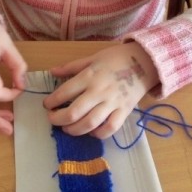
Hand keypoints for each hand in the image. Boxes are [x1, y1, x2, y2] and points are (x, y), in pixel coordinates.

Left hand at [43, 42, 158, 138]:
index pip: (64, 92)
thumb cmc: (116, 58)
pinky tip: (91, 132)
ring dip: (74, 130)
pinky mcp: (124, 111)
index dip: (51, 101)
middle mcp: (99, 91)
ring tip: (67, 128)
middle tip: (52, 119)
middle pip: (74, 112)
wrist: (144, 62)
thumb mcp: (92, 58)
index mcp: (89, 75)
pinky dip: (98, 134)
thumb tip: (52, 72)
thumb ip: (71, 67)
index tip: (46, 105)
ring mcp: (112, 103)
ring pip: (90, 123)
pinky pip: (110, 128)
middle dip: (58, 119)